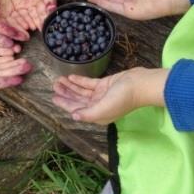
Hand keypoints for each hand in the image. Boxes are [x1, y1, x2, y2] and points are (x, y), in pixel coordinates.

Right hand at [0, 0, 29, 40]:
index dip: (5, 30)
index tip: (13, 34)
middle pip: (5, 28)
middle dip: (15, 34)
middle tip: (24, 38)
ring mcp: (2, 17)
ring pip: (12, 26)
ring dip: (19, 31)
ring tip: (28, 36)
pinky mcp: (8, 13)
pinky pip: (16, 19)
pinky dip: (22, 24)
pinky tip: (28, 27)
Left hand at [3, 0, 56, 30]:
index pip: (50, 2)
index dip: (50, 8)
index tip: (50, 11)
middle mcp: (41, 4)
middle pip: (43, 13)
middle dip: (43, 20)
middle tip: (44, 27)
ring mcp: (31, 8)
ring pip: (34, 18)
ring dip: (35, 24)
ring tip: (35, 28)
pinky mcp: (21, 11)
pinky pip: (23, 18)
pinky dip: (24, 23)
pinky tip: (25, 28)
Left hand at [52, 67, 168, 124]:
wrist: (140, 84)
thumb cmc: (123, 98)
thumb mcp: (104, 109)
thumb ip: (88, 114)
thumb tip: (74, 117)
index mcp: (97, 115)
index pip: (77, 109)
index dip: (65, 104)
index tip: (54, 98)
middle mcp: (98, 106)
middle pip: (78, 100)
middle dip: (66, 93)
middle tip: (54, 85)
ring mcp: (101, 95)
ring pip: (82, 91)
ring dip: (70, 86)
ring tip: (59, 80)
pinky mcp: (105, 84)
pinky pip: (89, 84)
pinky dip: (80, 81)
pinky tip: (71, 77)